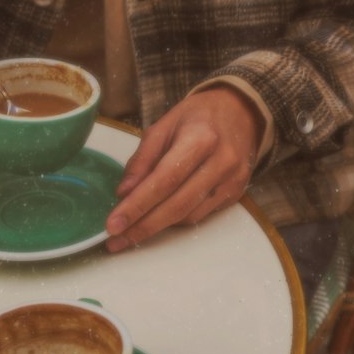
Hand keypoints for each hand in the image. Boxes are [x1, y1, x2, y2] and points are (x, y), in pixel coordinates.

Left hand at [105, 87, 263, 251]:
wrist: (241, 113)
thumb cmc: (197, 118)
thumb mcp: (163, 127)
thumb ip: (142, 159)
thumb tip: (123, 193)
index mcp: (201, 138)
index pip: (164, 180)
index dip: (137, 206)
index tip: (113, 225)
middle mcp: (221, 162)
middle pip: (177, 205)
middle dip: (143, 226)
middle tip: (116, 240)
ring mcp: (232, 181)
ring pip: (188, 215)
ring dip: (157, 227)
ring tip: (130, 232)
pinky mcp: (236, 194)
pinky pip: (200, 215)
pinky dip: (175, 220)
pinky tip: (157, 219)